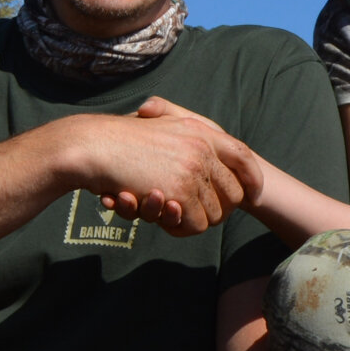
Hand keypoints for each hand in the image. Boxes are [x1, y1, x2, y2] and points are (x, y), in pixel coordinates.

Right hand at [65, 99, 246, 236]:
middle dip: (219, 209)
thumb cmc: (117, 139)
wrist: (94, 147)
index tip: (255, 195)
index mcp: (199, 130)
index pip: (242, 155)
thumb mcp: (156, 123)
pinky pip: (195, 224)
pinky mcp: (180, 192)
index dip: (252, 178)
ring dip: (192, 220)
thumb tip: (200, 150)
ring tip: (165, 211)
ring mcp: (193, 170)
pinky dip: (180, 227)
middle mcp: (202, 148)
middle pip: (233, 192)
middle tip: (195, 214)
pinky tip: (159, 215)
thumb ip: (181, 132)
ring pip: (214, 213)